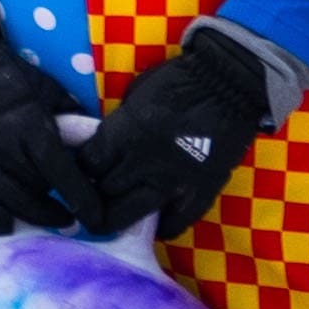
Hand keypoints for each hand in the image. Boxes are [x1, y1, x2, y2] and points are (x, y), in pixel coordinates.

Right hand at [0, 0, 106, 237]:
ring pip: (7, 198)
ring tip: (49, 220)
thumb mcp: (46, 88)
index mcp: (30, 125)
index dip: (81, 198)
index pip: (61, 172)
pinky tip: (5, 227)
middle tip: (72, 218)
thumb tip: (94, 141)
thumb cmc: (7, 74)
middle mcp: (3, 145)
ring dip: (31, 214)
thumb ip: (70, 115)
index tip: (96, 216)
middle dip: (57, 209)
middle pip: (35, 191)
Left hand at [81, 23, 286, 240]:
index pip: (87, 167)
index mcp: (123, 135)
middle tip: (93, 197)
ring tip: (116, 214)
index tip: (83, 172)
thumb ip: (116, 128)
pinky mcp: (201, 193)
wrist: (228, 84)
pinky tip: (154, 219)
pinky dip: (161, 226)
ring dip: (119, 215)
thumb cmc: (176, 82)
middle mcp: (144, 163)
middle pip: (104, 194)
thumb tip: (102, 149)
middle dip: (94, 196)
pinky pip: (175, 224)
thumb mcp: (133, 99)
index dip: (80, 171)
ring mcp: (173, 182)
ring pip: (133, 215)